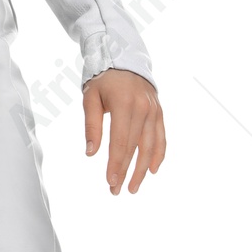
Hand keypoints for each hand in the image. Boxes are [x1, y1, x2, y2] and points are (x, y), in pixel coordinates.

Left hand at [83, 71, 164, 194]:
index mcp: (123, 104)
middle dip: (127, 172)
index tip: (110, 182)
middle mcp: (143, 108)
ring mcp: (154, 111)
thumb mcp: (90, 98)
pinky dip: (159, 155)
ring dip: (143, 169)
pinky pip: (161, 137)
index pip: (120, 142)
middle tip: (117, 191)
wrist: (125, 59)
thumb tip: (91, 153)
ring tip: (134, 187)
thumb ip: (91, 126)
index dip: (116, 164)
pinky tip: (153, 170)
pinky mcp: (159, 112)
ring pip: (151, 146)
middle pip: (136, 148)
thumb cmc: (102, 80)